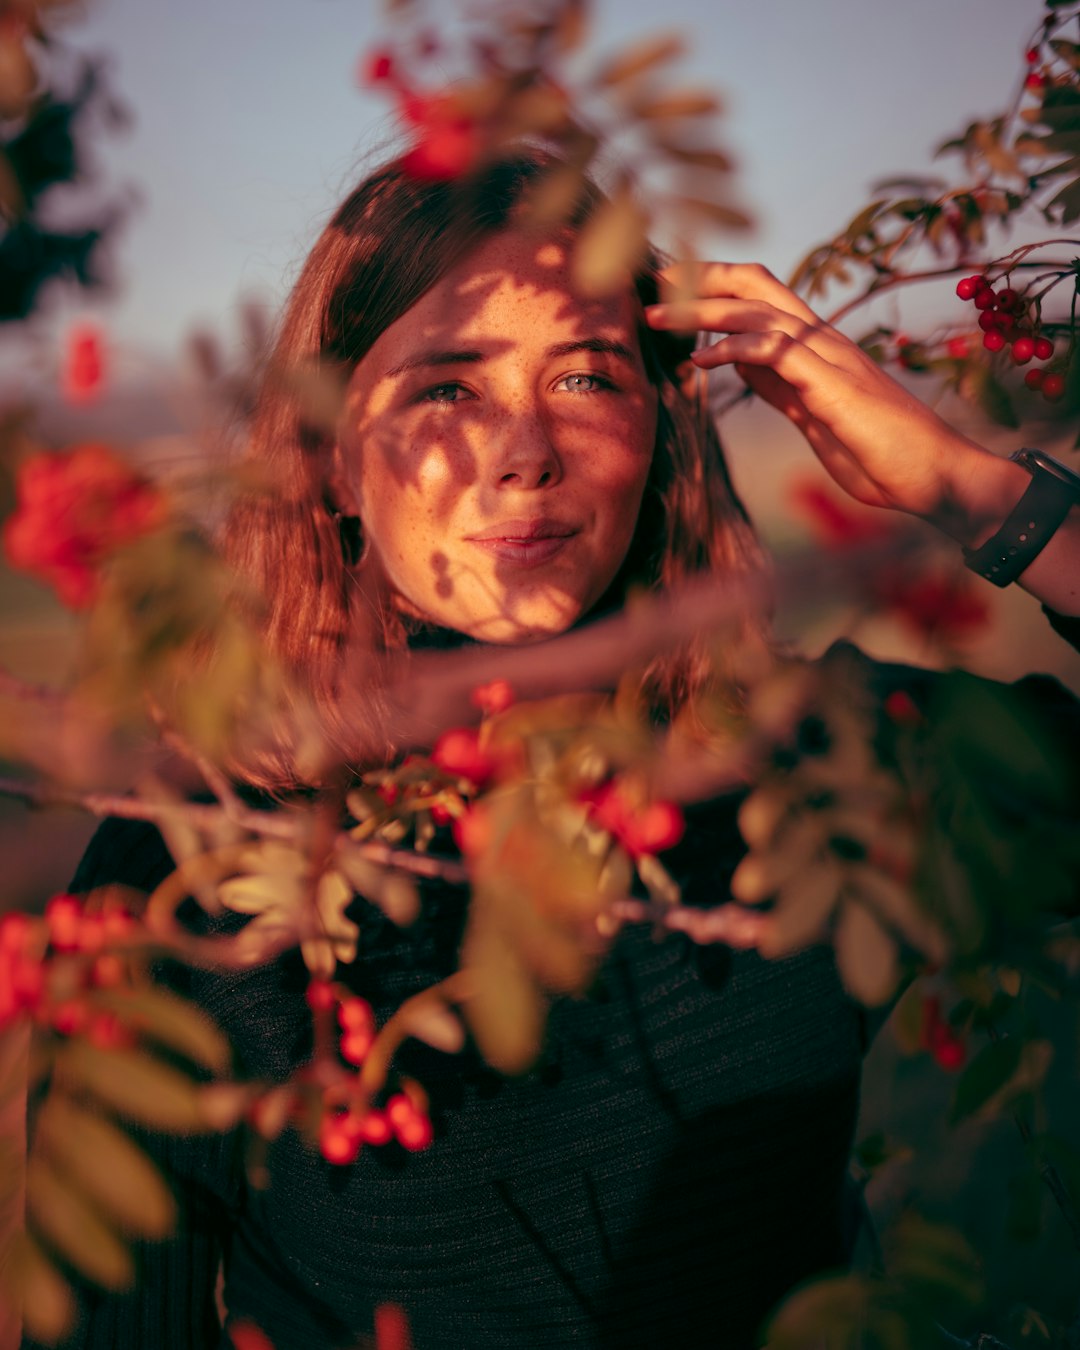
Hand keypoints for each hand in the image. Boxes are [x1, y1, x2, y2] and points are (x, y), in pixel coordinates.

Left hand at [644, 261, 998, 531]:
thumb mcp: (811, 414)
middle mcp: (822, 340)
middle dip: (702, 279)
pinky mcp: (830, 383)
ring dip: (702, 310)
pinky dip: (732, 348)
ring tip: (659, 316)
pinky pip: (774, 349)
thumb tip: (741, 363)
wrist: (928, 473)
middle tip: (655, 284)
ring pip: (758, 310)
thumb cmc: (875, 451)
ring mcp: (827, 356)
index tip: (671, 292)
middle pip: (756, 283)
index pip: (761, 295)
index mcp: (816, 346)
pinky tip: (698, 359)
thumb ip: (779, 384)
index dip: (715, 286)